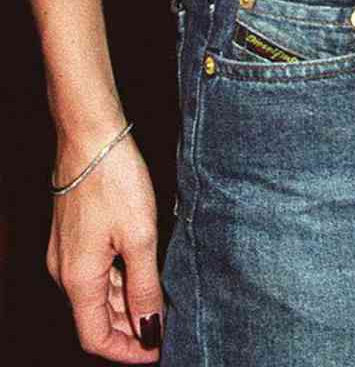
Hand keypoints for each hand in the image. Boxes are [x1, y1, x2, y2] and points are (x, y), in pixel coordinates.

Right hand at [49, 134, 162, 360]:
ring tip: (161, 304)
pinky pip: (95, 272)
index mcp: (79, 279)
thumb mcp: (140, 236)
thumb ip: (144, 286)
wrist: (90, 134)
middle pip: (96, 319)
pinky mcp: (74, 235)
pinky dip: (118, 282)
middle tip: (165, 329)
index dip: (126, 351)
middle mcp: (65, 272)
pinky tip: (143, 272)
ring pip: (97, 295)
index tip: (156, 352)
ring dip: (126, 306)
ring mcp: (67, 253)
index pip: (95, 338)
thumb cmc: (114, 179)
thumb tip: (149, 329)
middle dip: (130, 329)